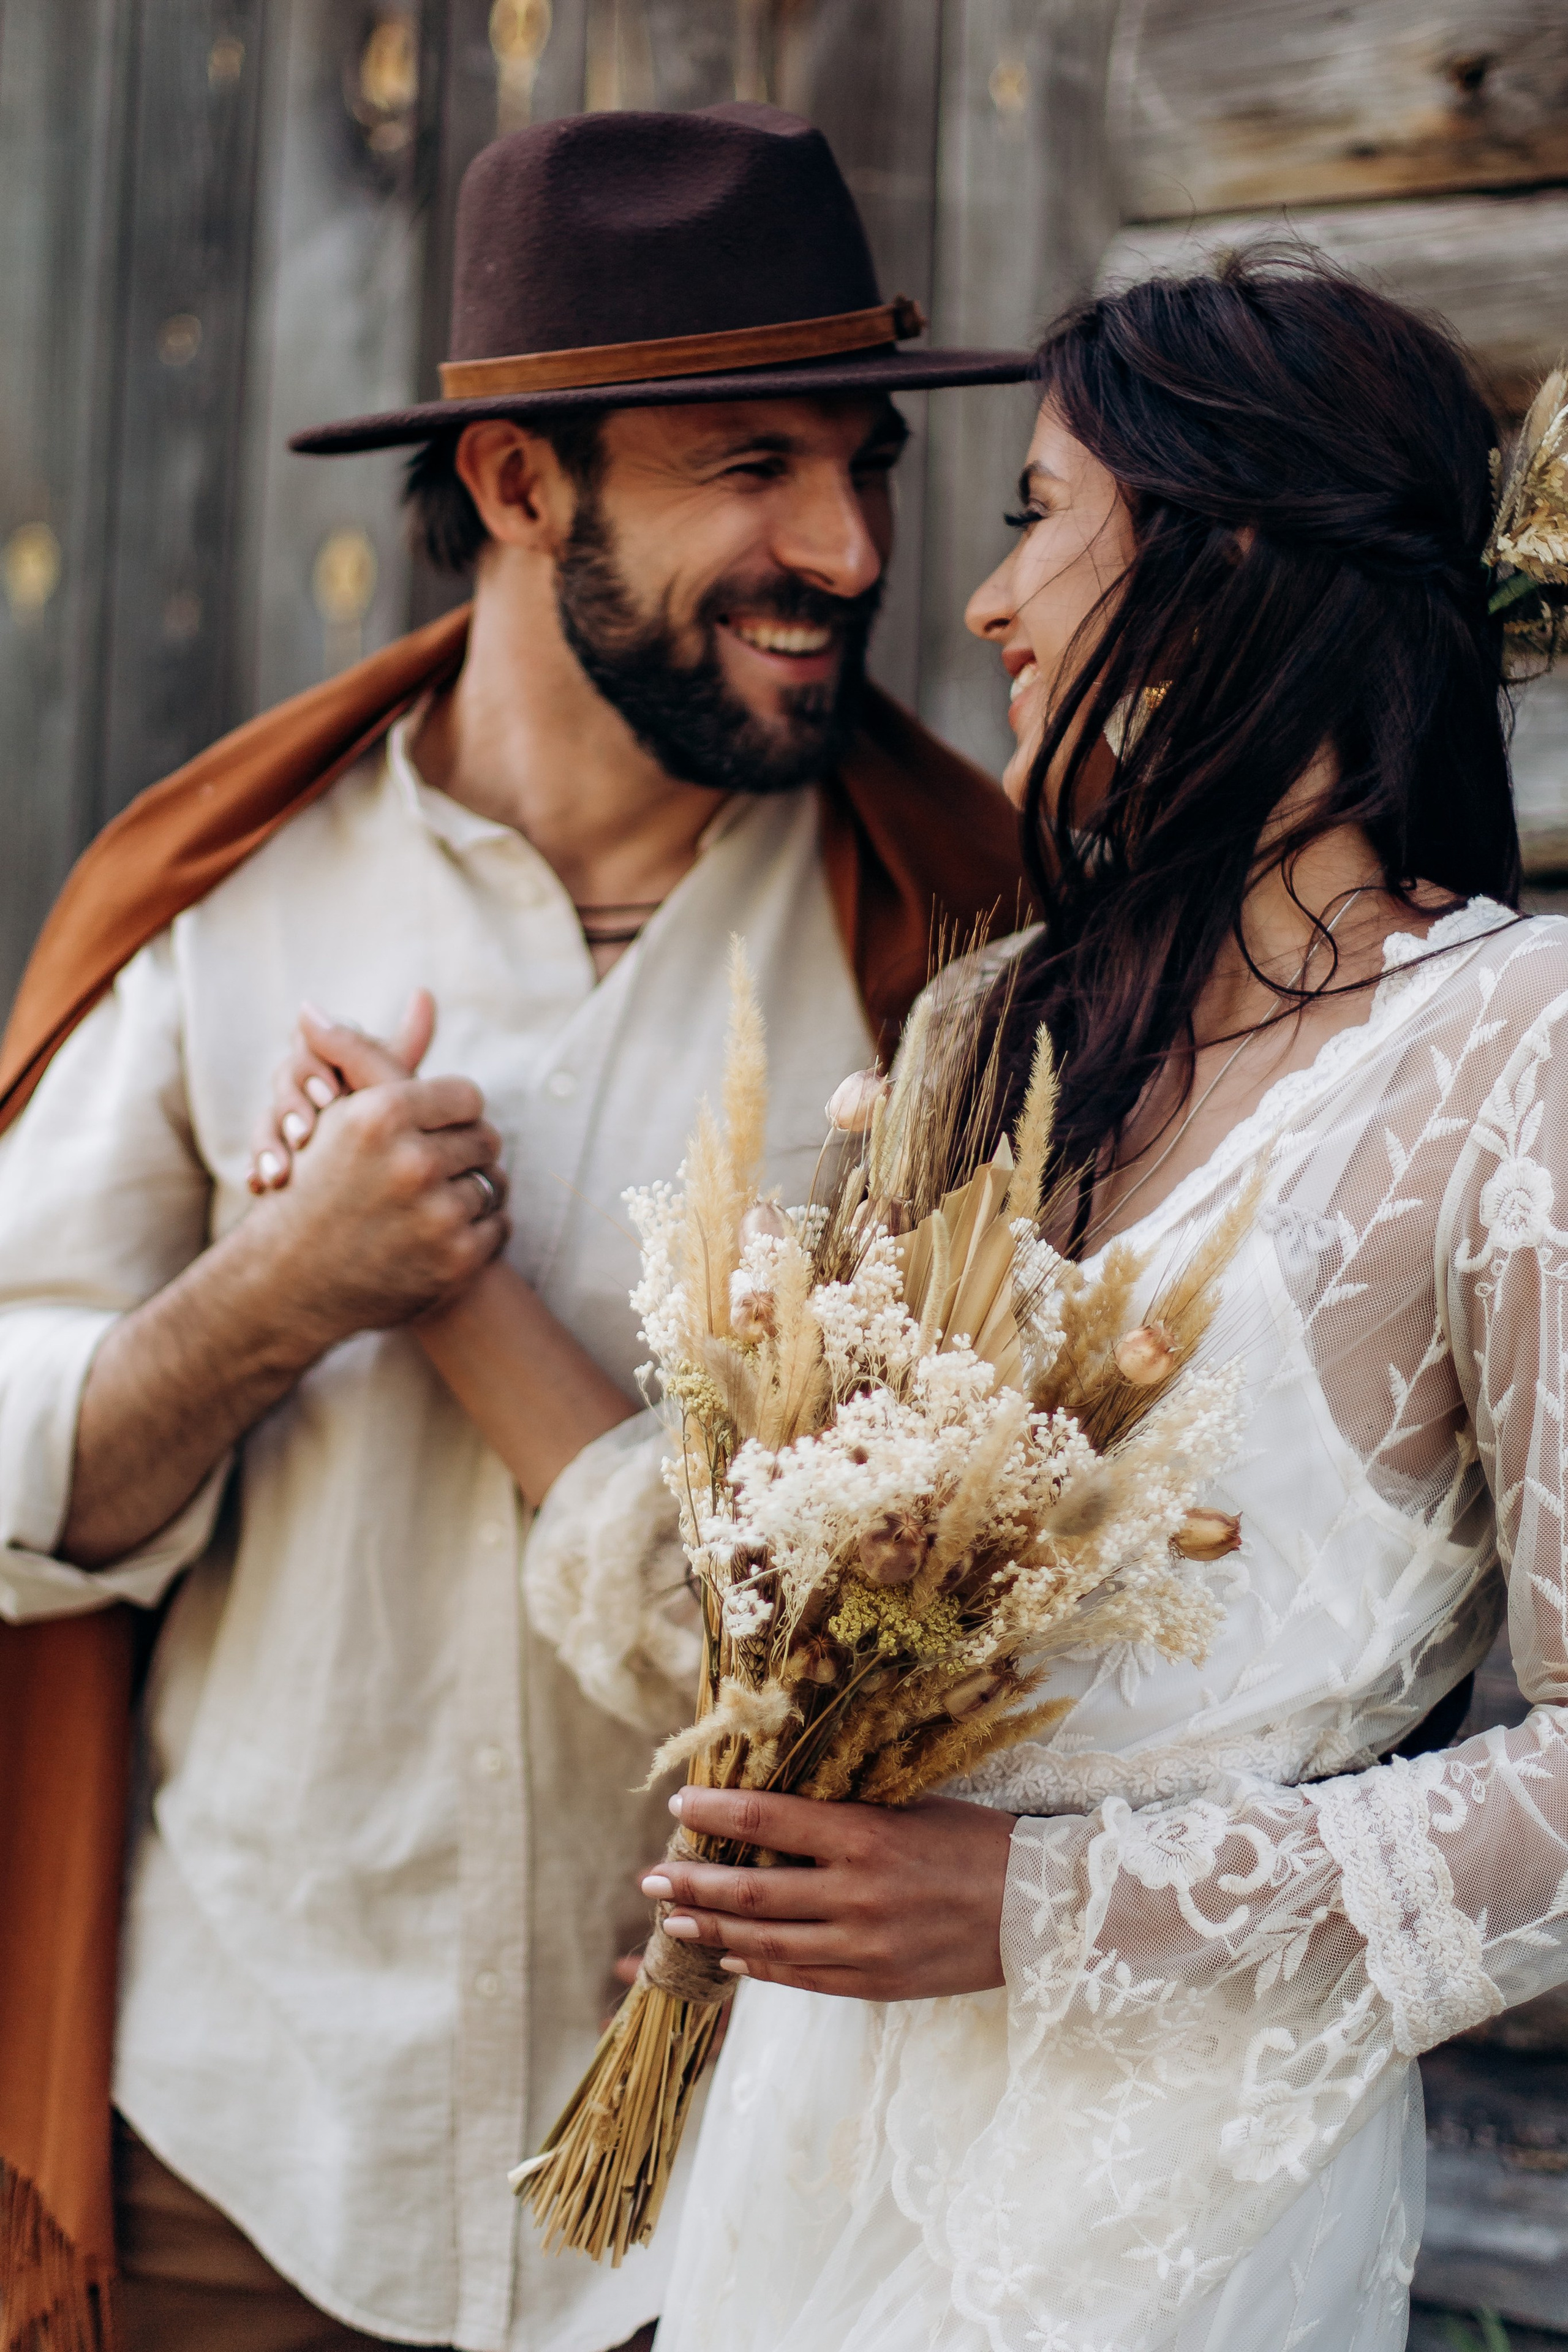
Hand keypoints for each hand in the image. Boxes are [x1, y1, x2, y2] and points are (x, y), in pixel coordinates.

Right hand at [248, 1012, 510, 1346]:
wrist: (287, 1283)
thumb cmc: (314, 1184)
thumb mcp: (337, 1115)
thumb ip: (371, 1052)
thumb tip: (413, 990)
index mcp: (382, 1116)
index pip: (466, 1095)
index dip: (453, 1112)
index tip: (435, 1128)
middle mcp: (411, 1163)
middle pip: (486, 1138)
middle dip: (464, 1152)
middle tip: (437, 1168)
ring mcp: (437, 1216)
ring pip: (495, 1183)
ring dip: (474, 1192)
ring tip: (439, 1201)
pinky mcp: (455, 1261)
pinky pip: (499, 1226)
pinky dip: (479, 1231)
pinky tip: (445, 1235)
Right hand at [249, 991, 433, 1190]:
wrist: (391, 1187)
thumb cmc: (405, 1128)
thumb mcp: (397, 1092)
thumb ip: (403, 1050)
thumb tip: (424, 993)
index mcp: (338, 1059)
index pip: (312, 1042)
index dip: (315, 1065)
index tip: (330, 1094)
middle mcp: (311, 1083)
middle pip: (285, 1078)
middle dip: (292, 1104)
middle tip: (305, 1131)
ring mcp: (291, 1121)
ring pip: (267, 1118)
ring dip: (268, 1140)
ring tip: (279, 1170)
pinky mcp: (281, 1155)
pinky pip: (260, 1156)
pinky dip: (259, 1168)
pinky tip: (259, 1184)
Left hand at [640, 1786, 1017, 2001]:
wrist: (1041, 1912)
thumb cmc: (976, 1844)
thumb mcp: (911, 1809)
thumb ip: (847, 1813)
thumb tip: (778, 1808)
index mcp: (866, 1836)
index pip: (766, 1822)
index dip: (713, 1814)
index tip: (678, 1805)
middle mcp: (857, 1894)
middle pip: (750, 1893)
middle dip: (690, 1885)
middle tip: (648, 1879)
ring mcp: (863, 1947)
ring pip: (766, 1943)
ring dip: (711, 1932)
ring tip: (671, 1922)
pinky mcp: (875, 1984)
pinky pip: (801, 1978)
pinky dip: (760, 1967)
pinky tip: (731, 1957)